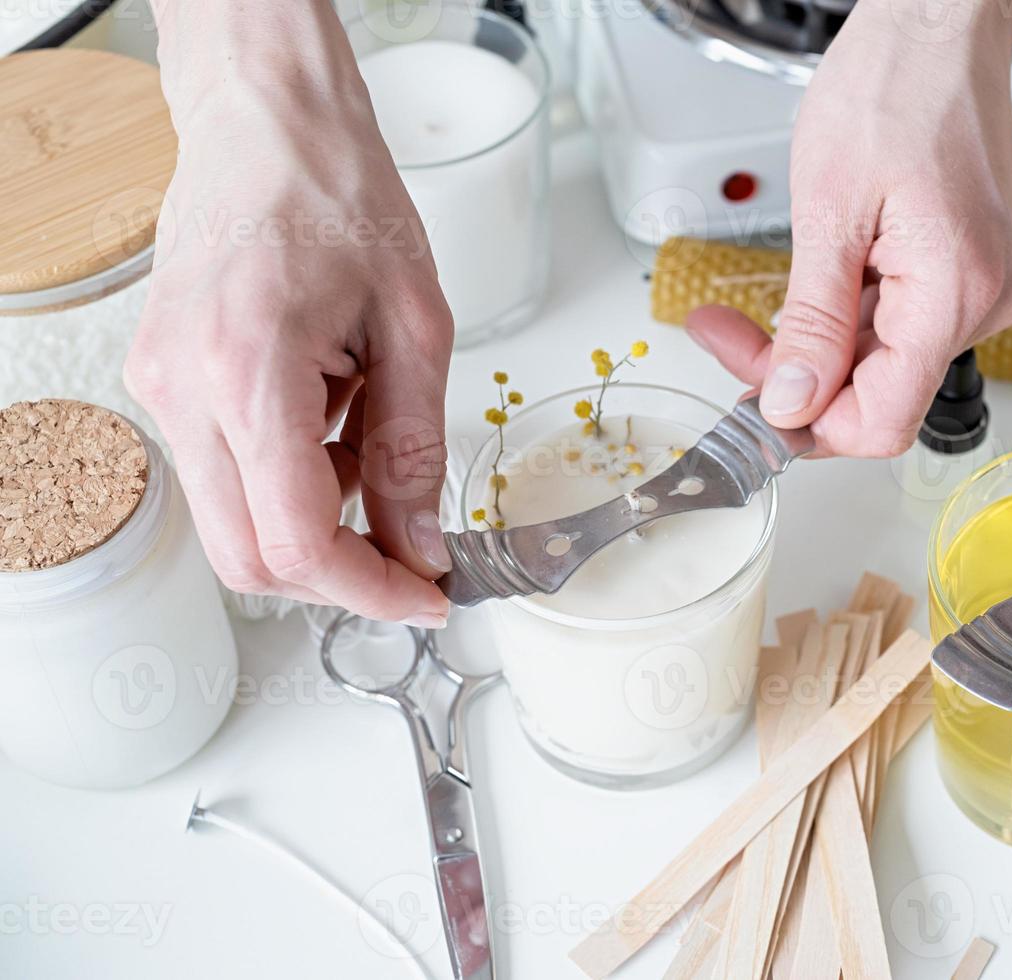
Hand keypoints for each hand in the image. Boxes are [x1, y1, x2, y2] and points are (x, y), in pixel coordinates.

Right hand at [126, 2, 451, 625]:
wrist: (267, 128)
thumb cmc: (341, 199)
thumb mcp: (415, 327)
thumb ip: (415, 449)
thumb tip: (419, 544)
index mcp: (248, 374)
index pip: (294, 544)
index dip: (368, 589)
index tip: (425, 593)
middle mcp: (183, 393)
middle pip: (249, 560)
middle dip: (339, 573)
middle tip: (409, 547)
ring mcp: (159, 391)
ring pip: (232, 526)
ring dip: (313, 521)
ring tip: (367, 437)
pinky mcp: (159, 384)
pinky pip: (221, 477)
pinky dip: (286, 481)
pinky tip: (329, 420)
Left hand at [687, 0, 1011, 456]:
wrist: (941, 28)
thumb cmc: (895, 85)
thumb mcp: (829, 210)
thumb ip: (812, 321)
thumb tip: (792, 401)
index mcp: (954, 291)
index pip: (883, 420)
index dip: (809, 426)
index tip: (750, 404)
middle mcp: (983, 301)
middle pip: (876, 390)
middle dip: (794, 374)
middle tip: (724, 336)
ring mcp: (980, 287)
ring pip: (883, 359)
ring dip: (814, 343)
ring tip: (749, 307)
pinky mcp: (969, 270)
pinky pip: (900, 322)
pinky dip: (846, 315)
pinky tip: (811, 284)